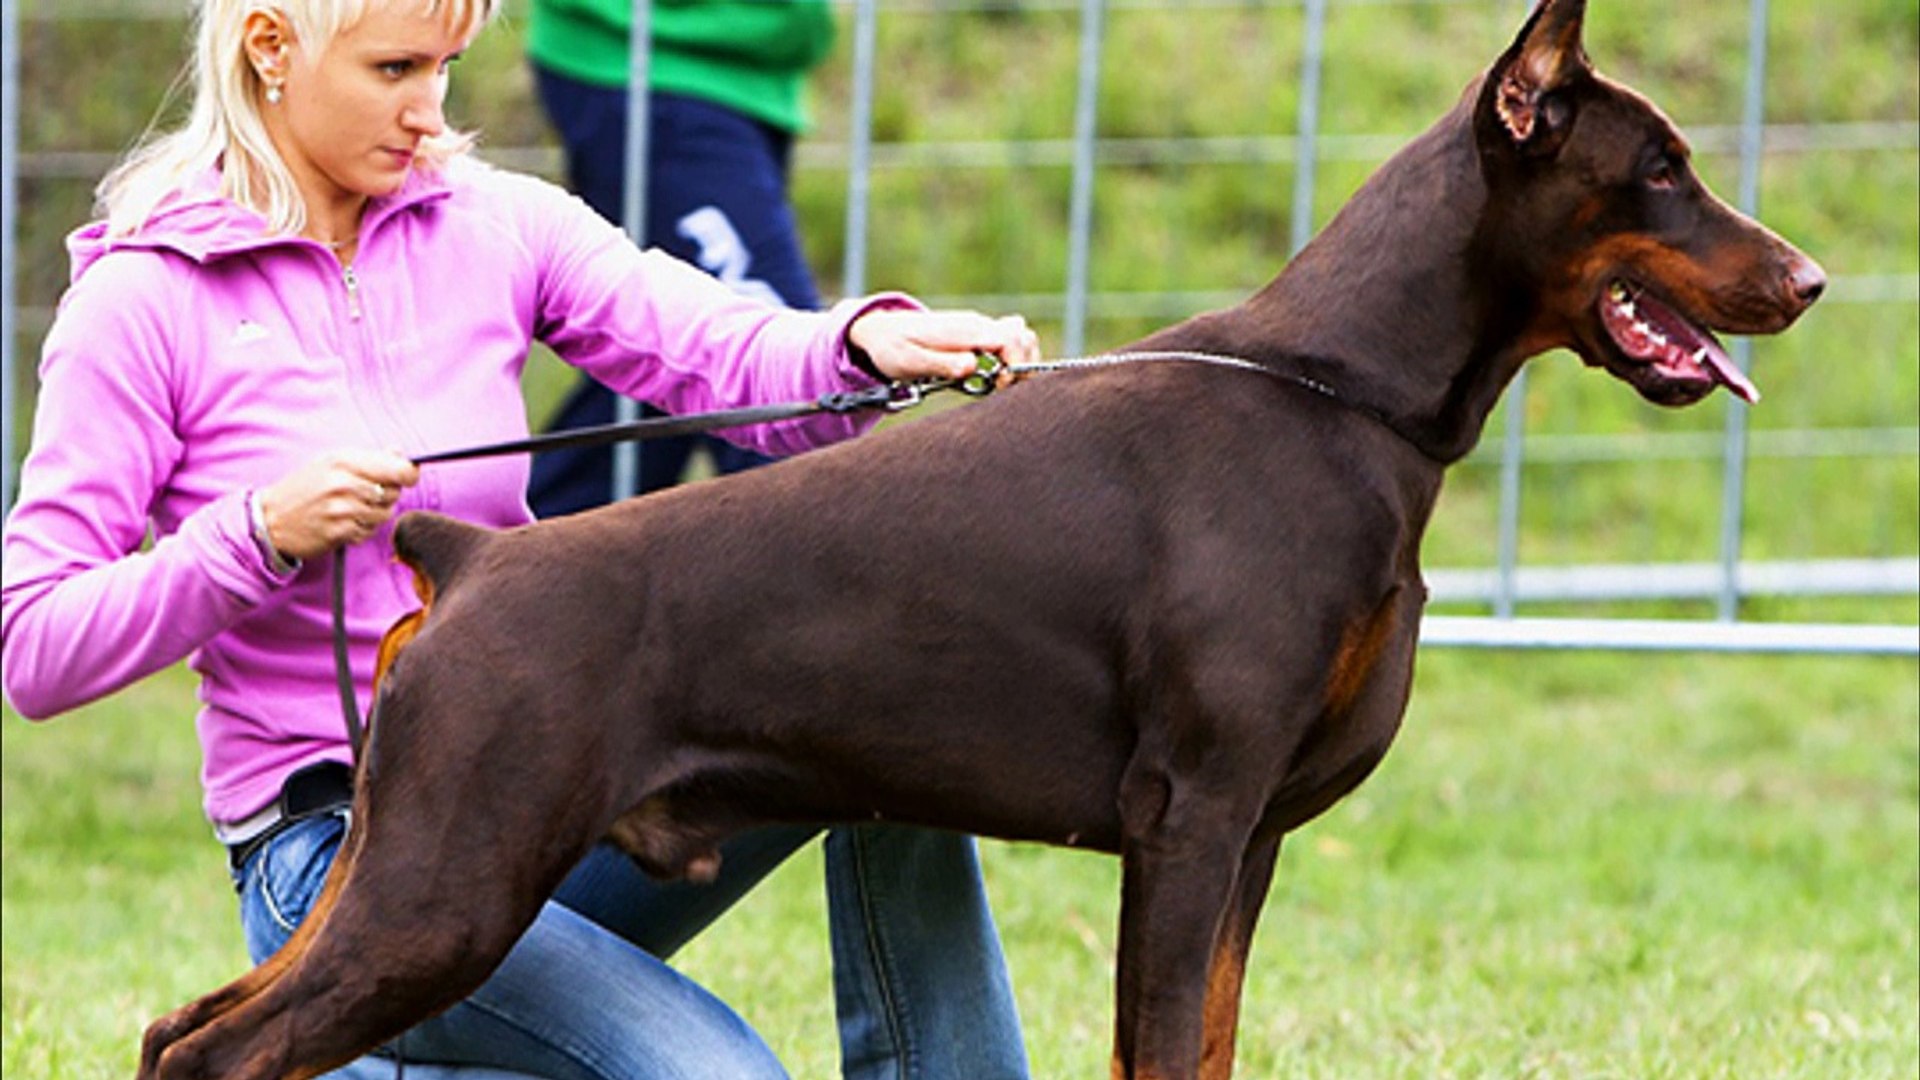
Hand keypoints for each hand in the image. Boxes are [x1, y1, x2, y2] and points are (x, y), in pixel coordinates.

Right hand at [256, 449, 418, 559]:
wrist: (270, 519)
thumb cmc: (304, 487)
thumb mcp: (331, 462)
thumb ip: (368, 458)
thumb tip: (401, 454)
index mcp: (344, 461)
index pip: (398, 468)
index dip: (409, 474)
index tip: (407, 477)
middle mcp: (344, 484)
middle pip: (394, 492)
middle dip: (387, 494)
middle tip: (366, 494)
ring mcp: (342, 510)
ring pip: (384, 514)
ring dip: (374, 514)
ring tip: (351, 508)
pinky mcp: (339, 532)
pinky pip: (369, 532)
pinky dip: (362, 529)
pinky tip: (344, 522)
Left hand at [847, 308, 1041, 384]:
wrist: (881, 330)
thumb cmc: (893, 348)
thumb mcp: (909, 362)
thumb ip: (942, 364)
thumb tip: (972, 365)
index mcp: (964, 330)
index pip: (1010, 339)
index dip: (1015, 366)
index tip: (1001, 387)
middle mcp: (977, 324)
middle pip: (1024, 336)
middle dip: (1024, 366)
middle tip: (1002, 389)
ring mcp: (979, 328)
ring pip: (1022, 336)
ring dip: (1022, 362)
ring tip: (1001, 384)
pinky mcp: (978, 335)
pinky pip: (1010, 340)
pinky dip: (1014, 358)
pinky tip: (998, 376)